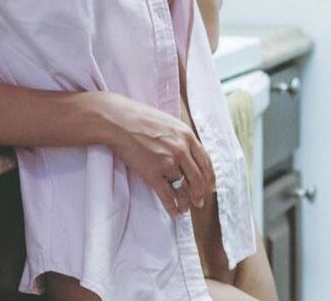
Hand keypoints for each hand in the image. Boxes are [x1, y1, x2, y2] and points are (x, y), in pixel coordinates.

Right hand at [99, 91, 215, 217]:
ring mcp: (167, 162)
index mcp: (186, 135)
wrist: (119, 121)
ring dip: (185, 201)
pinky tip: (174, 212)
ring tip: (185, 207)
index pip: (205, 161)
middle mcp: (181, 150)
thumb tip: (187, 152)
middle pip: (197, 178)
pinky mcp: (153, 174)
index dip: (209, 177)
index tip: (210, 186)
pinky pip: (168, 196)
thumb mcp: (168, 122)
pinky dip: (173, 207)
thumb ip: (180, 137)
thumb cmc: (141, 118)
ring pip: (183, 188)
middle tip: (199, 202)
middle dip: (200, 193)